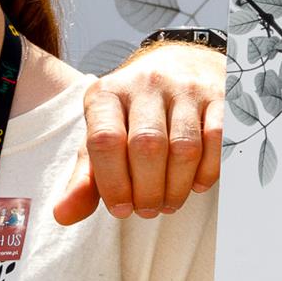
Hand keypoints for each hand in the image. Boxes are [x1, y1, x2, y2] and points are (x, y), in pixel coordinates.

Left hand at [56, 42, 224, 223]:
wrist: (179, 65)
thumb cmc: (132, 113)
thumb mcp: (102, 136)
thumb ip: (85, 177)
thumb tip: (63, 215)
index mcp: (106, 94)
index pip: (105, 141)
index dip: (113, 183)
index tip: (120, 209)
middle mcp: (144, 84)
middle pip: (147, 146)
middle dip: (148, 189)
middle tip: (147, 210)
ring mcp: (184, 87)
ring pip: (184, 147)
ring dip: (177, 186)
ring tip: (168, 203)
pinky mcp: (218, 95)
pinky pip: (217, 140)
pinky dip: (208, 171)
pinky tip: (197, 185)